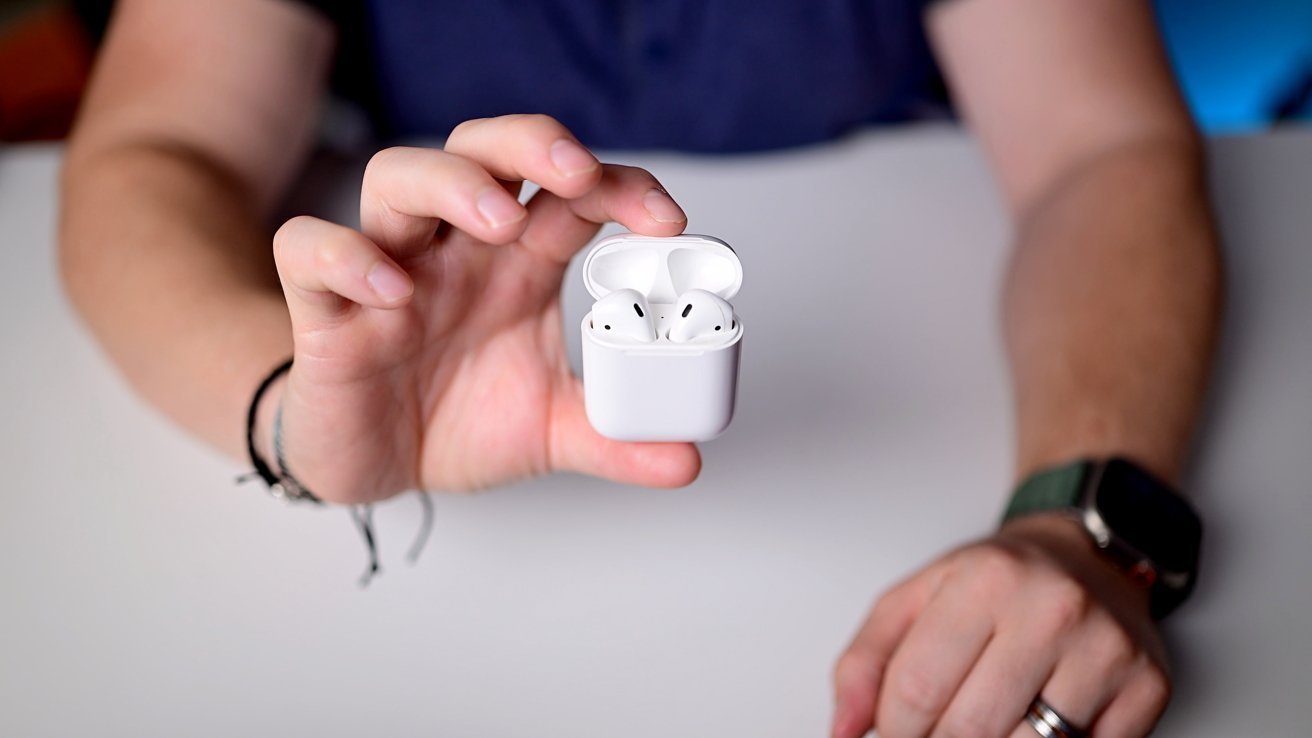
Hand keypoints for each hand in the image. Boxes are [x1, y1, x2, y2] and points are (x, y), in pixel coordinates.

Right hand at [267, 114, 700, 503]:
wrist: (372, 465)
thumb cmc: (454, 423)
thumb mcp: (549, 433)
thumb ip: (614, 437)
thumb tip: (687, 459)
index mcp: (519, 265)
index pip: (571, 192)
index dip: (621, 187)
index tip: (667, 223)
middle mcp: (456, 252)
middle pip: (482, 150)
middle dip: (530, 144)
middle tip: (577, 174)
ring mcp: (389, 269)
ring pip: (398, 176)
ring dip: (452, 184)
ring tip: (500, 224)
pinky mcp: (324, 310)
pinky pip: (309, 249)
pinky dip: (346, 256)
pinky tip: (393, 292)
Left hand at [832, 514, 1171, 737]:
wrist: (1087, 554)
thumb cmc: (996, 581)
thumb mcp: (914, 598)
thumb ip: (864, 662)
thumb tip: (843, 730)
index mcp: (985, 581)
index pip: (916, 692)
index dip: (894, 729)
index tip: (896, 730)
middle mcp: (1053, 608)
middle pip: (970, 730)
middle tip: (938, 730)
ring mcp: (1107, 649)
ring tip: (983, 721)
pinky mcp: (1148, 685)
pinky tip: (1034, 721)